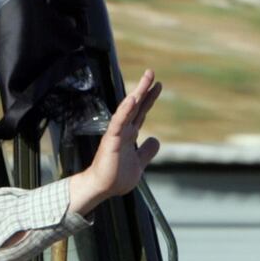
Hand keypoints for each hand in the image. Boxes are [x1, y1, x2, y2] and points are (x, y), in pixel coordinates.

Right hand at [68, 70, 161, 215]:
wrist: (102, 188)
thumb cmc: (116, 177)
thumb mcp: (139, 163)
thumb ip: (147, 152)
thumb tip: (156, 140)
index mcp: (129, 134)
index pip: (141, 112)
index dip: (149, 99)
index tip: (158, 85)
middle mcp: (124, 130)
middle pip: (135, 105)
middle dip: (143, 89)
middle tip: (151, 72)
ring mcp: (117, 133)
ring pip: (128, 109)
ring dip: (137, 93)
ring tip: (146, 79)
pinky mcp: (111, 140)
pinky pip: (118, 122)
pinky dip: (125, 110)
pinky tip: (132, 99)